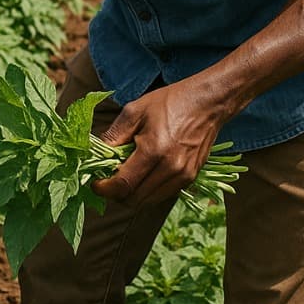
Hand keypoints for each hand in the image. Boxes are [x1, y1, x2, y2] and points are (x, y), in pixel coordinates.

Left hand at [91, 78, 223, 205]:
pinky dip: (148, 191)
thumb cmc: (170, 102)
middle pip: (134, 200)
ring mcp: (183, 176)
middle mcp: (170, 168)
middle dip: (116, 194)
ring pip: (148, 202)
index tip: (95, 183)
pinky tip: (144, 175)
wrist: (208, 102)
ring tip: (125, 177)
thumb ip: (113, 136)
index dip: (104, 189)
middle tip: (108, 180)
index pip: (123, 185)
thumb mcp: (135, 111)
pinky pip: (162, 195)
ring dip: (132, 195)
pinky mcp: (191, 178)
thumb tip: (95, 155)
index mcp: (154, 151)